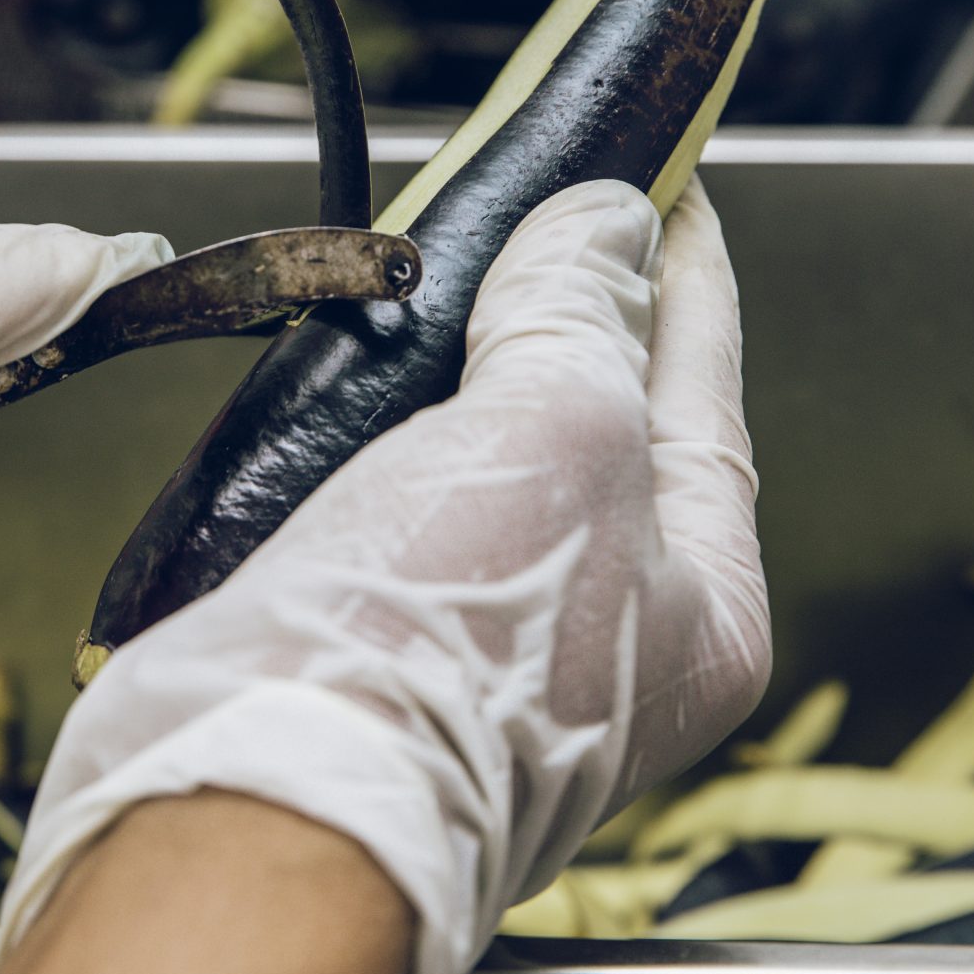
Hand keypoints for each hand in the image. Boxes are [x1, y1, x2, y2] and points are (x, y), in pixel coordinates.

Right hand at [0, 178, 770, 973]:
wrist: (265, 790)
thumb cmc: (446, 650)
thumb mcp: (559, 435)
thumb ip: (588, 319)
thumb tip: (609, 228)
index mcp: (702, 603)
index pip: (708, 394)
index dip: (683, 275)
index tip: (667, 183)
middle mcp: (605, 635)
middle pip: (603, 426)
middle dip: (574, 310)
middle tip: (557, 198)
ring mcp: (485, 643)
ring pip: (490, 458)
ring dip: (467, 360)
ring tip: (457, 253)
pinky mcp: (371, 640)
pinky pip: (396, 499)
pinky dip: (383, 424)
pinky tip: (362, 361)